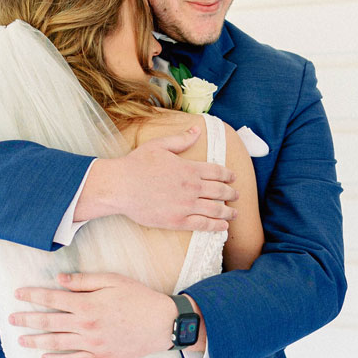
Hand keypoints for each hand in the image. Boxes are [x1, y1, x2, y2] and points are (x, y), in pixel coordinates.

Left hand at [9, 271, 180, 357]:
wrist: (163, 323)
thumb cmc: (140, 298)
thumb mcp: (113, 280)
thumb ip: (84, 280)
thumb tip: (60, 280)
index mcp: (87, 304)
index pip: (52, 299)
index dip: (32, 296)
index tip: (18, 295)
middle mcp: (85, 326)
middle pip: (49, 322)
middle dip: (27, 319)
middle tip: (10, 319)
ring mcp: (92, 344)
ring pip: (57, 344)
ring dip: (36, 342)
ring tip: (21, 340)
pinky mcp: (101, 357)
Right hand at [75, 130, 238, 232]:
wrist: (121, 186)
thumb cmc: (137, 164)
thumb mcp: (160, 145)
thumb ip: (181, 139)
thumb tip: (197, 129)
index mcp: (189, 168)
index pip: (217, 172)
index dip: (228, 175)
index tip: (233, 178)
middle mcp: (192, 187)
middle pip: (220, 191)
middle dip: (231, 194)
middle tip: (237, 196)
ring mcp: (186, 205)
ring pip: (215, 209)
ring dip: (228, 212)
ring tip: (234, 214)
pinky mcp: (178, 221)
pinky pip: (203, 225)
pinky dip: (216, 226)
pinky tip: (223, 227)